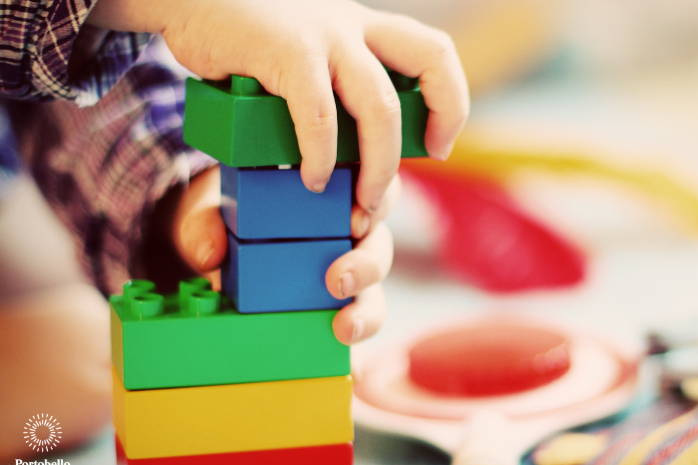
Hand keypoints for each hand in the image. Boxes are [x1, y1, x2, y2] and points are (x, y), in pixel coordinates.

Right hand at [88, 0, 467, 209]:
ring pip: (379, 106)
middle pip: (432, 61)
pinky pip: (319, 114)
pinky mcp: (286, 50)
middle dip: (441, 120)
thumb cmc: (242, 40)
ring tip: (360, 201)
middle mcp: (353, 25)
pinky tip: (310, 177)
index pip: (434, 53)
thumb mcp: (303, 56)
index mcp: (363, 28)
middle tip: (418, 166)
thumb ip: (330, 89)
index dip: (450, 100)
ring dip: (378, 164)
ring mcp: (323, 35)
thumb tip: (345, 157)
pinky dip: (319, 155)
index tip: (438, 143)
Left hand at [171, 166, 398, 344]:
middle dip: (368, 265)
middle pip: (378, 246)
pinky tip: (348, 358)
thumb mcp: (210, 211)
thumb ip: (204, 224)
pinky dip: (356, 345)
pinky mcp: (334, 314)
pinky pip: (354, 328)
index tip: (355, 221)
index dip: (377, 203)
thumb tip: (210, 255)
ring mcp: (344, 278)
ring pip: (374, 292)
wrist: (214, 249)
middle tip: (339, 281)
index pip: (371, 191)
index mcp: (331, 197)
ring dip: (367, 312)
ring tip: (344, 327)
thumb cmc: (225, 218)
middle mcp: (347, 237)